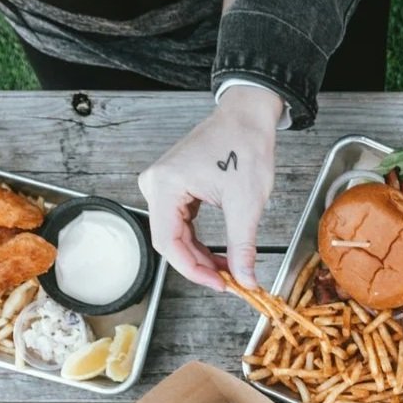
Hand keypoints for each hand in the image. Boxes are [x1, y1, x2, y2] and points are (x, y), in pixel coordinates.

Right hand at [137, 86, 281, 289]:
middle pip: (170, 241)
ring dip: (200, 255)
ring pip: (176, 234)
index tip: (220, 284)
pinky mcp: (173, 186)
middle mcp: (155, 185)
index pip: (168, 243)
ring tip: (228, 269)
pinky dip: (199, 240)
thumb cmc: (245, 146)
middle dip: (199, 265)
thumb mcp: (246, 203)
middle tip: (228, 282)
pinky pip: (181, 222)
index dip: (193, 270)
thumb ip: (242, 246)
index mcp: (165, 186)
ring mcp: (162, 185)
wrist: (247, 117)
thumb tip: (244, 278)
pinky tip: (219, 253)